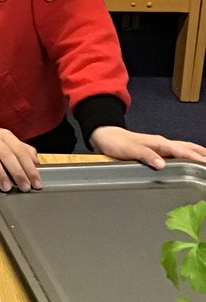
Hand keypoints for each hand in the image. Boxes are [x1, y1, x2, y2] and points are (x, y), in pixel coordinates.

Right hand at [0, 116, 41, 191]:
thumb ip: (23, 150)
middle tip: (25, 187)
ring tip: (7, 188)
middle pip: (7, 155)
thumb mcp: (7, 139)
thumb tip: (37, 163)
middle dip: (18, 172)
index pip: (20, 152)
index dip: (29, 167)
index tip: (36, 182)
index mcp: (6, 136)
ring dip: (0, 173)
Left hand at [90, 126, 205, 168]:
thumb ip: (146, 155)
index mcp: (159, 143)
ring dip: (197, 154)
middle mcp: (163, 144)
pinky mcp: (156, 151)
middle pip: (187, 148)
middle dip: (201, 155)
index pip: (182, 151)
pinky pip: (177, 153)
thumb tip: (163, 165)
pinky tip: (190, 162)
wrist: (105, 136)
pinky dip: (188, 156)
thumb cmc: (116, 143)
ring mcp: (160, 147)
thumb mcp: (130, 149)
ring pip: (184, 149)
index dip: (195, 158)